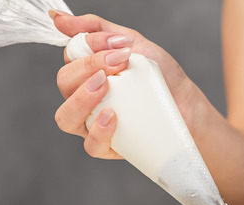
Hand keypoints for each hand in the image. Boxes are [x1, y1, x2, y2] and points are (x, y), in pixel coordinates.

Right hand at [50, 11, 194, 158]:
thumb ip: (95, 28)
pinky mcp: (107, 146)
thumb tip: (58, 18)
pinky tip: (113, 116)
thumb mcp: (129, 42)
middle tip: (118, 63)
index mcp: (84, 75)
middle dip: (88, 68)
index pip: (68, 59)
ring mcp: (91, 125)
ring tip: (106, 86)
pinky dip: (98, 130)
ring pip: (66, 117)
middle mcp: (82, 100)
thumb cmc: (158, 76)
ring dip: (81, 99)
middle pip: (64, 84)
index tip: (118, 45)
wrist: (185, 103)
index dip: (88, 49)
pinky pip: (90, 145)